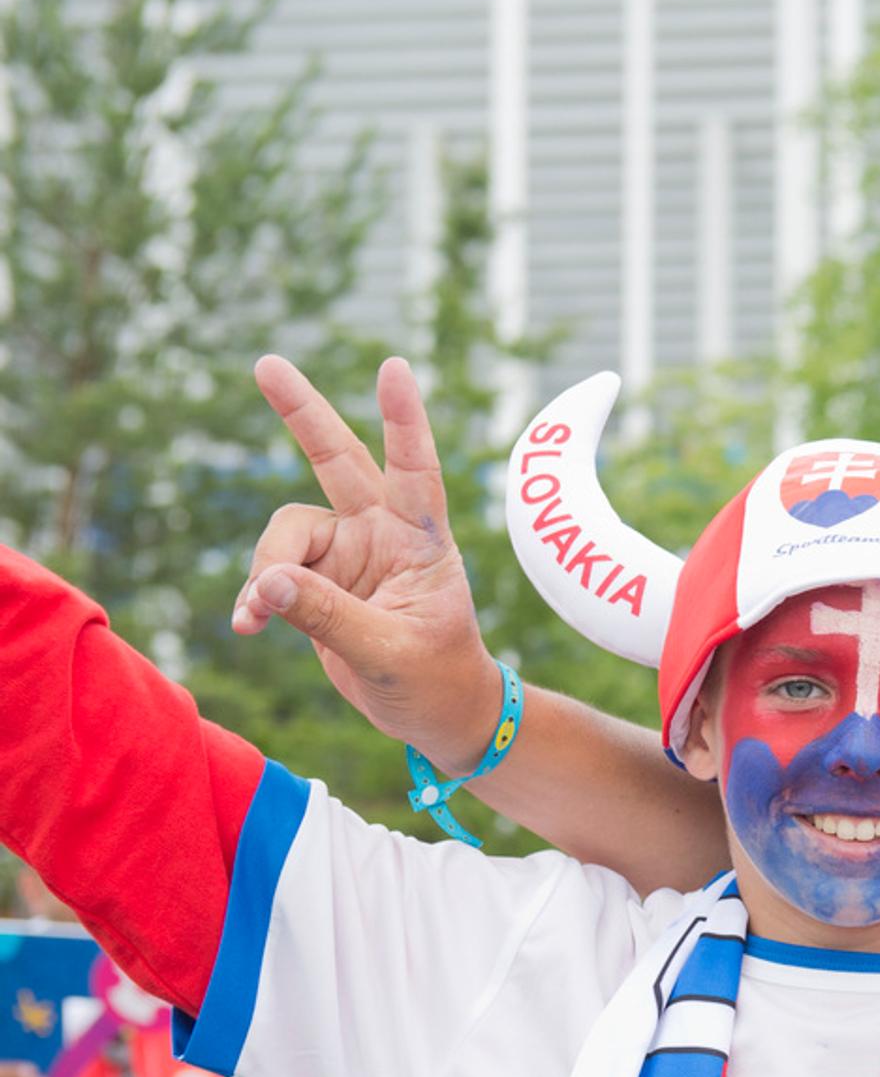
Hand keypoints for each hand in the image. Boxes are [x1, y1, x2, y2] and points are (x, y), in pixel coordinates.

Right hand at [232, 357, 505, 770]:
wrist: (433, 713)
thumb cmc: (435, 680)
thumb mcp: (389, 653)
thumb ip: (328, 617)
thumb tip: (264, 583)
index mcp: (423, 539)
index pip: (416, 469)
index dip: (404, 419)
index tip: (395, 367)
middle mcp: (382, 533)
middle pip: (338, 460)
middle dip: (302, 413)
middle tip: (266, 363)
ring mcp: (347, 552)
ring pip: (285, 533)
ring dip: (267, 572)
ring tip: (256, 619)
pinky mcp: (316, 579)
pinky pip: (270, 573)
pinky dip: (255, 598)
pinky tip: (247, 626)